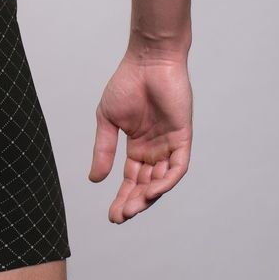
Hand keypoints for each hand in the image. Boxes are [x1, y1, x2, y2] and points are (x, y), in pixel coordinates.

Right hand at [89, 52, 191, 222]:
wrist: (147, 62)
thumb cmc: (127, 84)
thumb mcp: (107, 121)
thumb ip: (103, 149)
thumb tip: (95, 180)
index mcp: (137, 146)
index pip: (131, 180)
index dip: (122, 197)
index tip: (111, 216)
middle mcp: (155, 150)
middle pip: (145, 185)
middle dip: (133, 203)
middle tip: (120, 217)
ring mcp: (170, 144)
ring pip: (162, 180)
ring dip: (148, 196)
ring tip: (132, 208)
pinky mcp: (183, 137)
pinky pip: (178, 166)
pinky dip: (167, 180)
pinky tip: (152, 191)